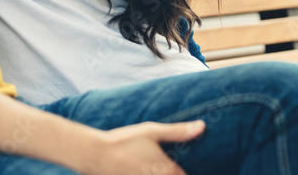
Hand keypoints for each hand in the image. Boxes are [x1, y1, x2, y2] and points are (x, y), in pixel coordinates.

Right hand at [83, 120, 204, 174]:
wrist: (95, 154)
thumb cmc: (124, 141)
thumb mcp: (151, 131)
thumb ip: (178, 132)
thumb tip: (202, 127)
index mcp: (168, 171)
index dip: (188, 173)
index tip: (194, 165)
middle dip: (175, 173)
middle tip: (172, 165)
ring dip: (161, 174)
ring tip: (154, 166)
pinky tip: (144, 169)